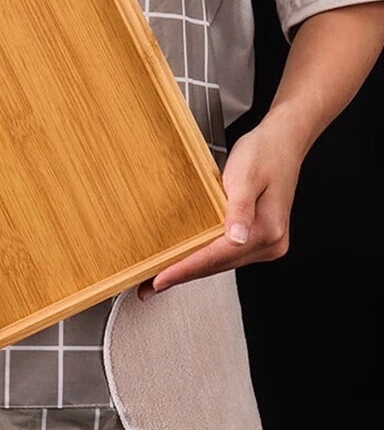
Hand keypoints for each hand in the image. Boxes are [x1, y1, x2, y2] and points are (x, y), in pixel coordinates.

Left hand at [137, 111, 304, 299]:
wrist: (281, 142)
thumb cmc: (264, 154)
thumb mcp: (246, 176)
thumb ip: (239, 208)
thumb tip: (236, 236)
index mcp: (266, 231)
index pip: (217, 257)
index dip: (185, 269)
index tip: (160, 279)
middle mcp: (268, 243)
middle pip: (217, 266)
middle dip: (182, 276)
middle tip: (149, 287)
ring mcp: (265, 243)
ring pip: (220, 263)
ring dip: (191, 270)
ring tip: (160, 278)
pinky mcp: (257, 237)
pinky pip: (224, 254)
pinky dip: (203, 258)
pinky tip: (186, 261)